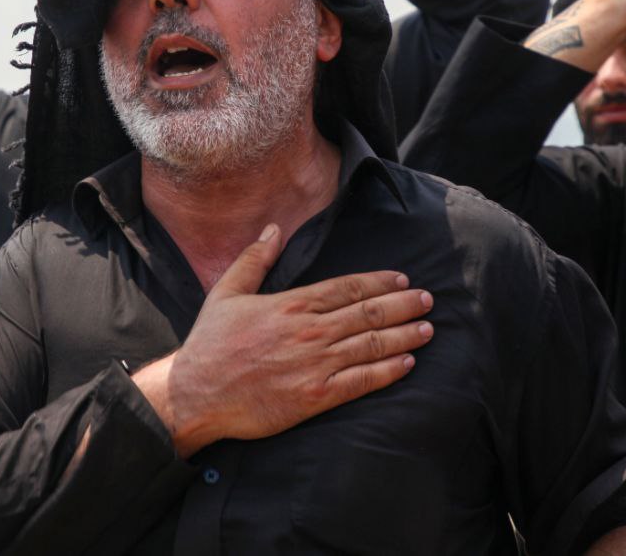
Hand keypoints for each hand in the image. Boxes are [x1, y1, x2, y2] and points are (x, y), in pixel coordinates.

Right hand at [134, 224, 433, 456]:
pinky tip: (406, 363)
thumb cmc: (211, 344)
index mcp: (292, 304)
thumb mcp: (227, 292)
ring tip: (427, 329)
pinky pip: (361, 381)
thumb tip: (273, 228)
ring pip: (371, 345)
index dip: (379, 282)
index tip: (401, 280)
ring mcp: (315, 364)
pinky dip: (387, 371)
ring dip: (404, 335)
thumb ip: (254, 259)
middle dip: (403, 305)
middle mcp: (309, 331)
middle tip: (428, 300)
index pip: (347, 287)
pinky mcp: (315, 397)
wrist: (198, 393)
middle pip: (368, 313)